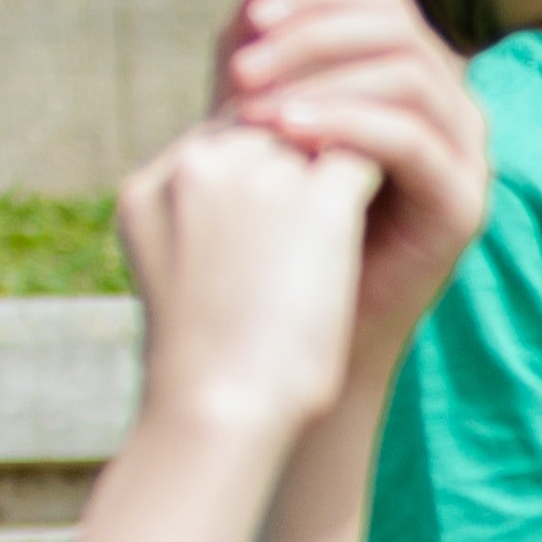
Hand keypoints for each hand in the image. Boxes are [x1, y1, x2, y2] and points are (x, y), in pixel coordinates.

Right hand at [112, 112, 371, 439]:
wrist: (221, 412)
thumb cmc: (205, 375)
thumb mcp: (179, 285)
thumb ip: (198, 231)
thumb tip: (242, 224)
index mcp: (147, 190)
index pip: (219, 143)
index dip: (262, 168)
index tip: (291, 210)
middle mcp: (195, 166)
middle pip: (266, 130)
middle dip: (303, 161)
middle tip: (339, 204)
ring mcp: (255, 175)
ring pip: (316, 137)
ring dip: (341, 171)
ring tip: (374, 207)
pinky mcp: (317, 198)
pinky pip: (363, 163)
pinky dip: (380, 189)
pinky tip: (393, 218)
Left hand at [207, 0, 485, 360]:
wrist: (297, 335)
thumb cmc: (276, 228)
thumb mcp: (259, 123)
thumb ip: (261, 51)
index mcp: (412, 78)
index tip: (246, 23)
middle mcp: (451, 107)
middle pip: (396, 24)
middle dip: (311, 34)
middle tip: (240, 70)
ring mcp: (467, 155)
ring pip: (406, 72)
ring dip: (322, 77)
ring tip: (253, 108)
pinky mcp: (464, 204)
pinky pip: (412, 137)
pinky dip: (345, 123)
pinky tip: (286, 133)